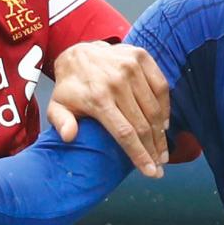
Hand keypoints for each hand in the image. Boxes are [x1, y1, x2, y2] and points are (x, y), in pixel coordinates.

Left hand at [49, 41, 171, 177]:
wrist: (79, 52)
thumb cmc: (71, 86)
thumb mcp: (57, 105)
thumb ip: (61, 122)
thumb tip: (69, 136)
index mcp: (97, 98)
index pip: (125, 132)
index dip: (140, 154)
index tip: (151, 172)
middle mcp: (116, 82)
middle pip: (143, 124)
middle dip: (154, 149)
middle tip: (160, 166)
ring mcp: (131, 67)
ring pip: (154, 108)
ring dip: (161, 133)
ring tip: (163, 150)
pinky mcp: (141, 57)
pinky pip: (161, 87)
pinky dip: (165, 107)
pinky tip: (164, 124)